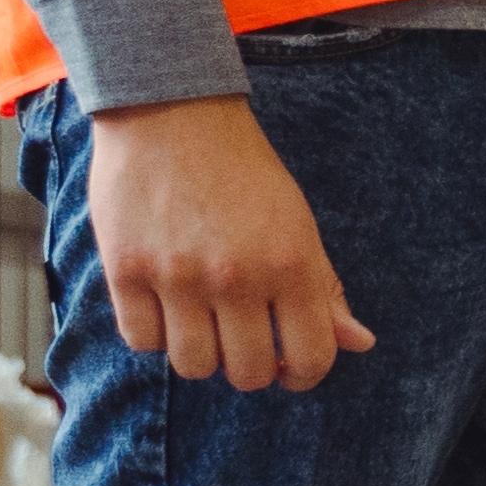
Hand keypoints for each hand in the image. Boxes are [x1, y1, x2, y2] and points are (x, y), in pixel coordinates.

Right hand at [87, 96, 375, 392]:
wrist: (171, 112)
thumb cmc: (242, 170)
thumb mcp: (297, 222)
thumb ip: (324, 288)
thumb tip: (359, 344)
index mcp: (291, 263)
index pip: (311, 357)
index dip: (304, 373)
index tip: (290, 364)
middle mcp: (237, 276)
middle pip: (249, 373)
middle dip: (251, 366)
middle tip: (242, 338)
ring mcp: (178, 276)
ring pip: (194, 366)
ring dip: (200, 353)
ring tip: (201, 319)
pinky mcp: (126, 270)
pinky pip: (142, 341)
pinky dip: (154, 333)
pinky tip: (164, 303)